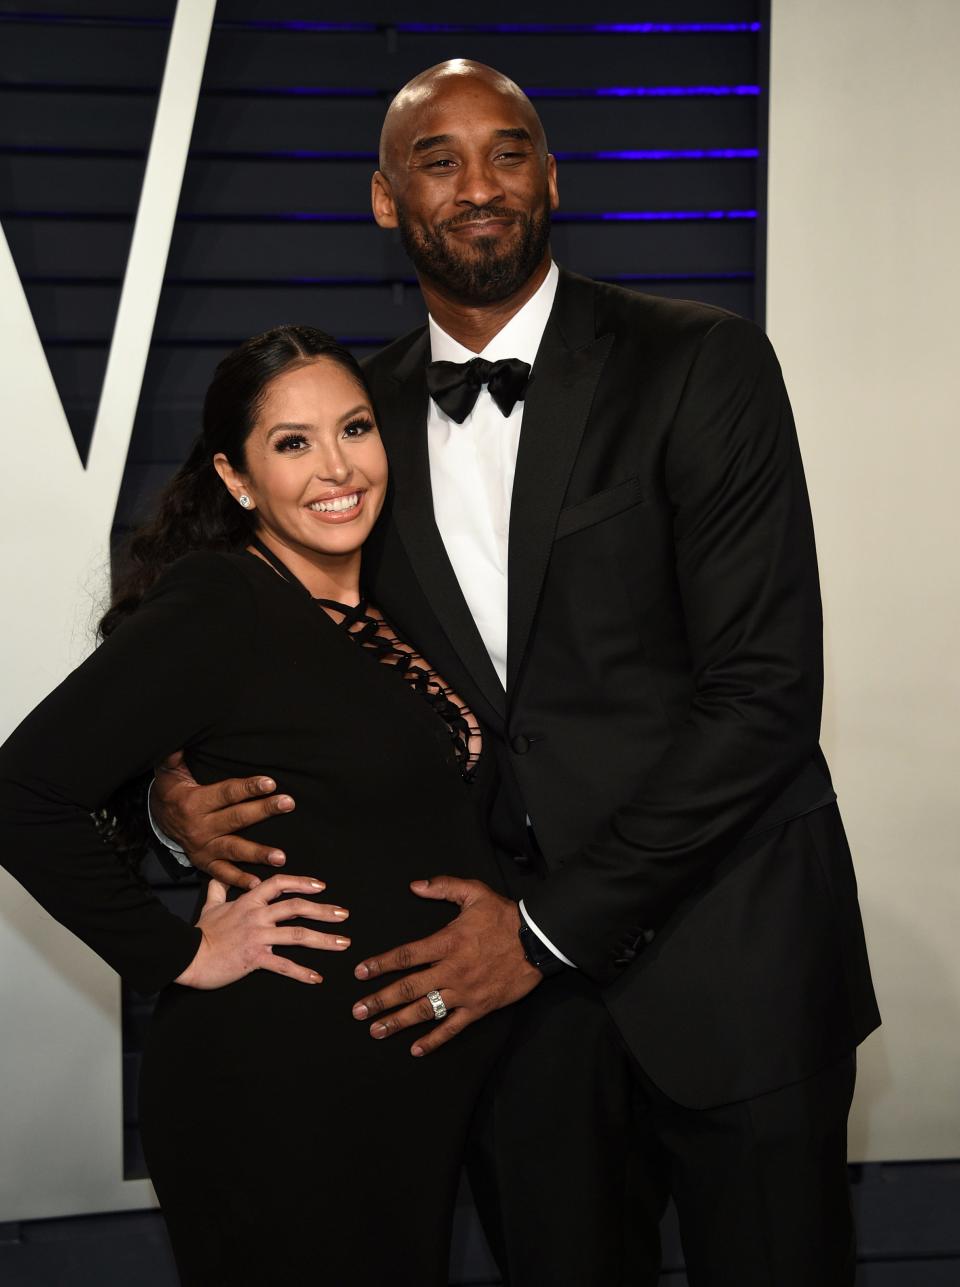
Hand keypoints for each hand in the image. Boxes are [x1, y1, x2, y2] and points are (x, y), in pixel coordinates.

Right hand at [153, 750, 294, 889]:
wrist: (156, 819)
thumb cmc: (172, 790)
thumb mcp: (169, 770)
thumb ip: (176, 756)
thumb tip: (183, 738)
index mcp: (194, 802)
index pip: (226, 793)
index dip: (248, 787)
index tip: (270, 782)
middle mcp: (200, 827)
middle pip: (236, 819)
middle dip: (263, 811)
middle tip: (287, 804)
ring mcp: (203, 847)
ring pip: (234, 850)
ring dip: (257, 853)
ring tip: (280, 856)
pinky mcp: (205, 862)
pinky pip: (222, 874)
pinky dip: (239, 880)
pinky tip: (258, 883)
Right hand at [174, 874, 349, 989]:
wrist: (188, 956)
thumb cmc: (200, 933)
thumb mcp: (211, 906)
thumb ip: (219, 890)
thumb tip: (218, 878)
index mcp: (249, 901)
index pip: (280, 884)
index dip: (302, 882)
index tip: (321, 886)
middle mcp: (257, 915)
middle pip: (297, 907)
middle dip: (324, 910)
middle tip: (344, 915)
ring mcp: (258, 936)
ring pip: (298, 935)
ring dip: (324, 939)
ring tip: (343, 943)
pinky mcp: (255, 958)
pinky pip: (284, 965)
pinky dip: (302, 972)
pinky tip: (317, 977)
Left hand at [351, 877, 541, 1056]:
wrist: (537, 941)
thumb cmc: (504, 916)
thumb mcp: (474, 892)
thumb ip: (443, 887)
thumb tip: (415, 886)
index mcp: (447, 942)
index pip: (406, 956)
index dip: (380, 964)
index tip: (360, 972)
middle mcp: (451, 970)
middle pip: (409, 988)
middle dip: (380, 1000)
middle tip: (358, 1011)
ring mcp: (464, 992)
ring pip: (426, 1010)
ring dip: (399, 1021)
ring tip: (377, 1030)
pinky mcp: (479, 1007)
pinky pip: (453, 1027)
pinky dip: (434, 1039)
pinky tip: (416, 1049)